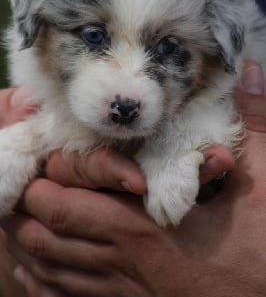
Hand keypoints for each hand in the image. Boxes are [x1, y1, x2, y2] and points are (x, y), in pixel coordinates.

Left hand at [7, 61, 265, 296]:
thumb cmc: (261, 256)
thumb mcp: (259, 187)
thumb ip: (250, 126)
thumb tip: (251, 70)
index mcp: (144, 228)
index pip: (72, 201)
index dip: (53, 179)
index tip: (49, 161)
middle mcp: (123, 262)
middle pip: (50, 234)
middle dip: (30, 206)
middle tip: (28, 182)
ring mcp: (122, 292)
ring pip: (52, 268)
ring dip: (28, 241)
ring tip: (17, 218)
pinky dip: (45, 284)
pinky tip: (34, 272)